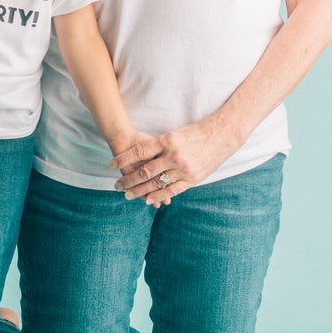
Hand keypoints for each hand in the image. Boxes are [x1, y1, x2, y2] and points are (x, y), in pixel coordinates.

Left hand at [110, 115, 235, 205]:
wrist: (220, 136)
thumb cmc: (194, 133)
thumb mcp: (174, 134)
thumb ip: (159, 145)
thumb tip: (141, 155)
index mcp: (166, 141)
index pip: (139, 152)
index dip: (123, 159)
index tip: (111, 164)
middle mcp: (173, 156)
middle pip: (145, 171)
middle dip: (128, 180)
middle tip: (116, 186)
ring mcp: (183, 169)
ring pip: (156, 183)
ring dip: (140, 190)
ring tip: (128, 195)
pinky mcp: (191, 179)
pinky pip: (172, 190)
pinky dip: (159, 196)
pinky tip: (148, 200)